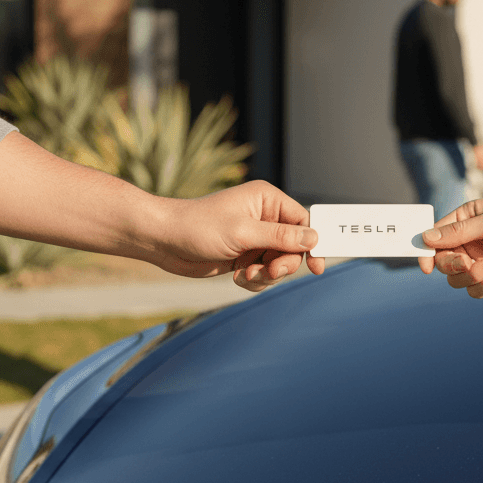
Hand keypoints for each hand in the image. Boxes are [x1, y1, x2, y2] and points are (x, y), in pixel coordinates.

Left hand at [154, 181, 324, 290]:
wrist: (165, 242)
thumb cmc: (199, 227)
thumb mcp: (243, 232)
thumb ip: (281, 236)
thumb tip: (314, 238)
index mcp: (267, 201)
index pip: (303, 221)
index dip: (312, 243)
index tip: (317, 265)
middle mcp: (264, 218)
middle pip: (294, 247)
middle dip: (283, 264)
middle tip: (269, 271)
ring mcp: (254, 239)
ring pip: (279, 264)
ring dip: (266, 275)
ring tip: (245, 275)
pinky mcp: (245, 257)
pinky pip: (264, 274)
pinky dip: (255, 281)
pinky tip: (237, 277)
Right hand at [418, 198, 482, 297]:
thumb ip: (460, 232)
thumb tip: (426, 238)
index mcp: (467, 218)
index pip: (436, 236)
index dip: (426, 252)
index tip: (426, 266)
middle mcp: (471, 240)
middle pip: (443, 261)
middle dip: (453, 265)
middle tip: (467, 262)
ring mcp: (482, 260)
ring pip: (457, 279)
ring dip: (474, 275)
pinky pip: (475, 290)